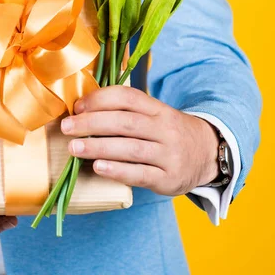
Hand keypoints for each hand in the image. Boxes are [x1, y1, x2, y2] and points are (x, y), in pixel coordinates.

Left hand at [61, 86, 219, 195]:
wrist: (208, 153)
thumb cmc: (167, 132)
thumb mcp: (154, 114)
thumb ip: (126, 110)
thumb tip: (82, 108)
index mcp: (158, 108)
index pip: (127, 97)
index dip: (100, 99)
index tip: (77, 106)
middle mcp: (165, 129)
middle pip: (125, 122)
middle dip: (91, 124)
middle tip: (66, 128)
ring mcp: (169, 154)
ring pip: (130, 148)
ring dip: (98, 148)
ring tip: (73, 149)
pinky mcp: (168, 178)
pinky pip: (140, 174)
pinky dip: (117, 170)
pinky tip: (98, 168)